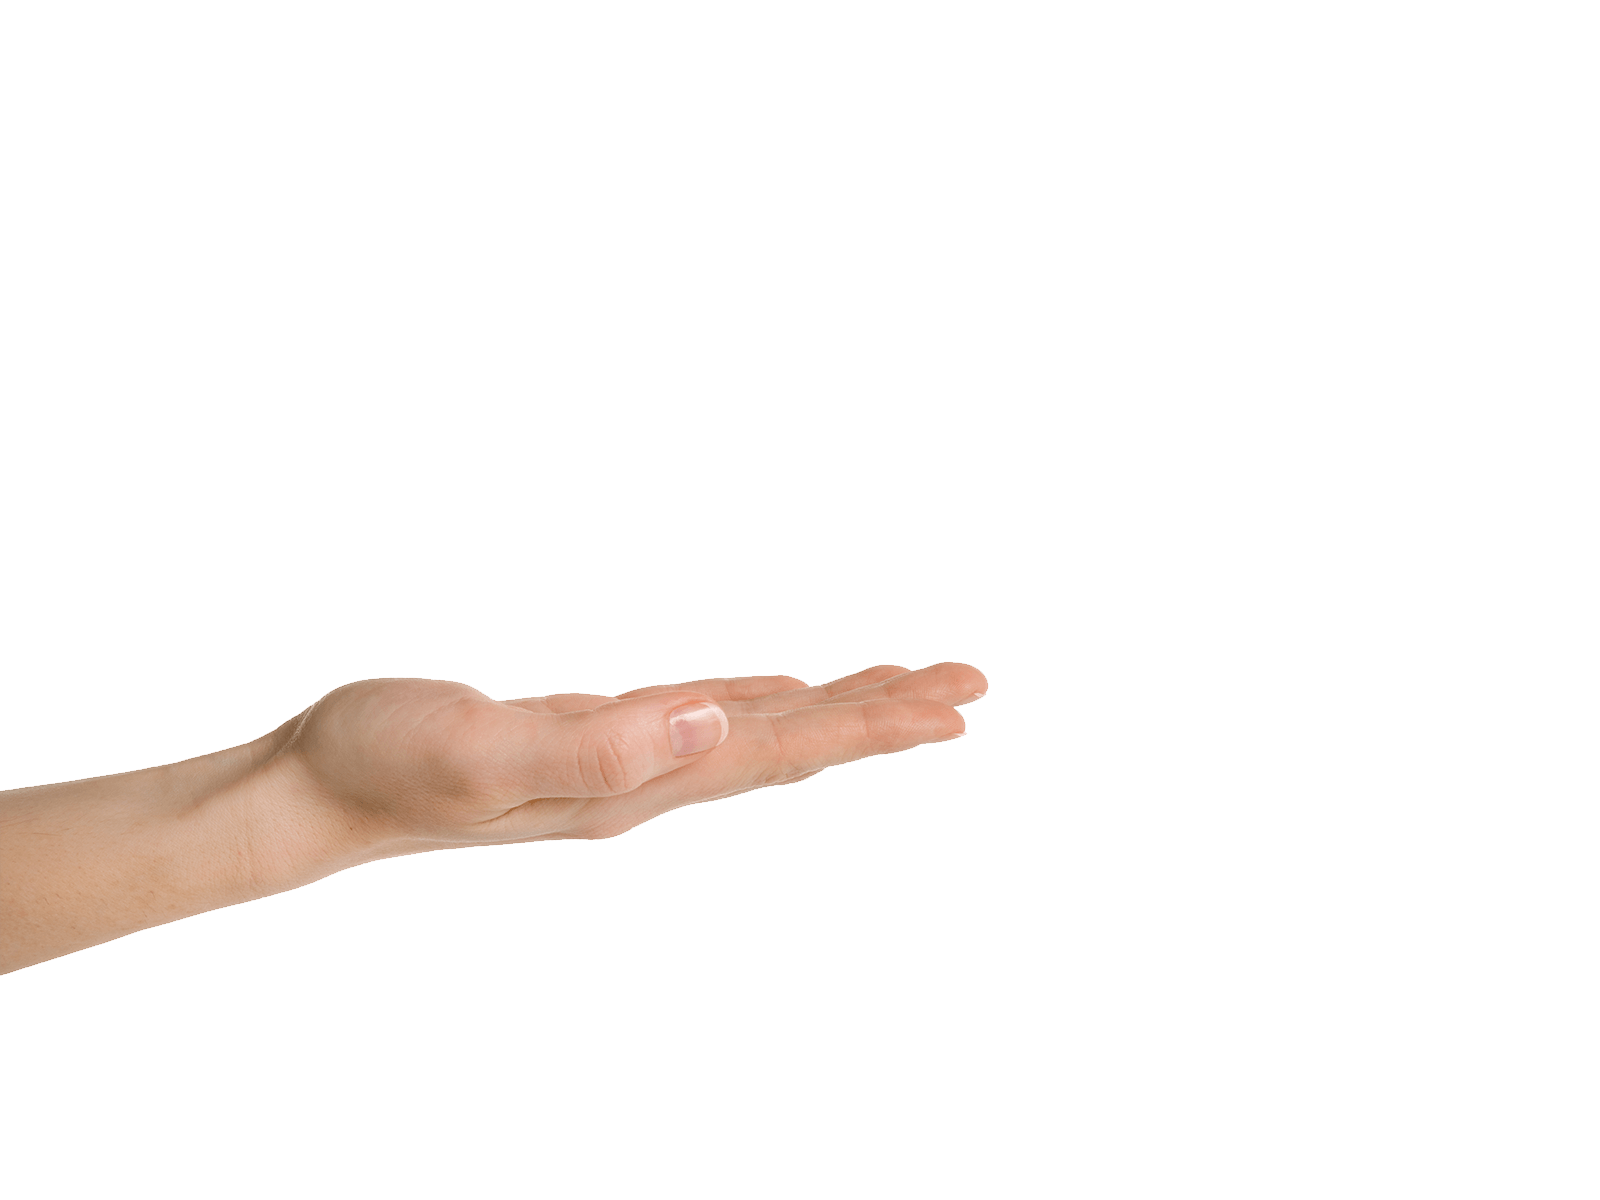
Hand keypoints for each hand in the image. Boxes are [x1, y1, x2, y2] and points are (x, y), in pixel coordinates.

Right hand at [273, 662, 986, 853]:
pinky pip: (705, 719)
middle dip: (882, 714)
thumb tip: (716, 718)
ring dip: (835, 709)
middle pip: (792, 744)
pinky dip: (763, 703)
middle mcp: (646, 778)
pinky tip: (783, 695)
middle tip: (968, 688)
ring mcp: (622, 762)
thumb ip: (598, 745)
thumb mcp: (480, 750)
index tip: (953, 708)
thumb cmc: (383, 766)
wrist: (319, 790)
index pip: (780, 750)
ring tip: (906, 689)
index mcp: (637, 781)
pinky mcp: (593, 738)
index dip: (868, 725)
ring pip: (757, 731)